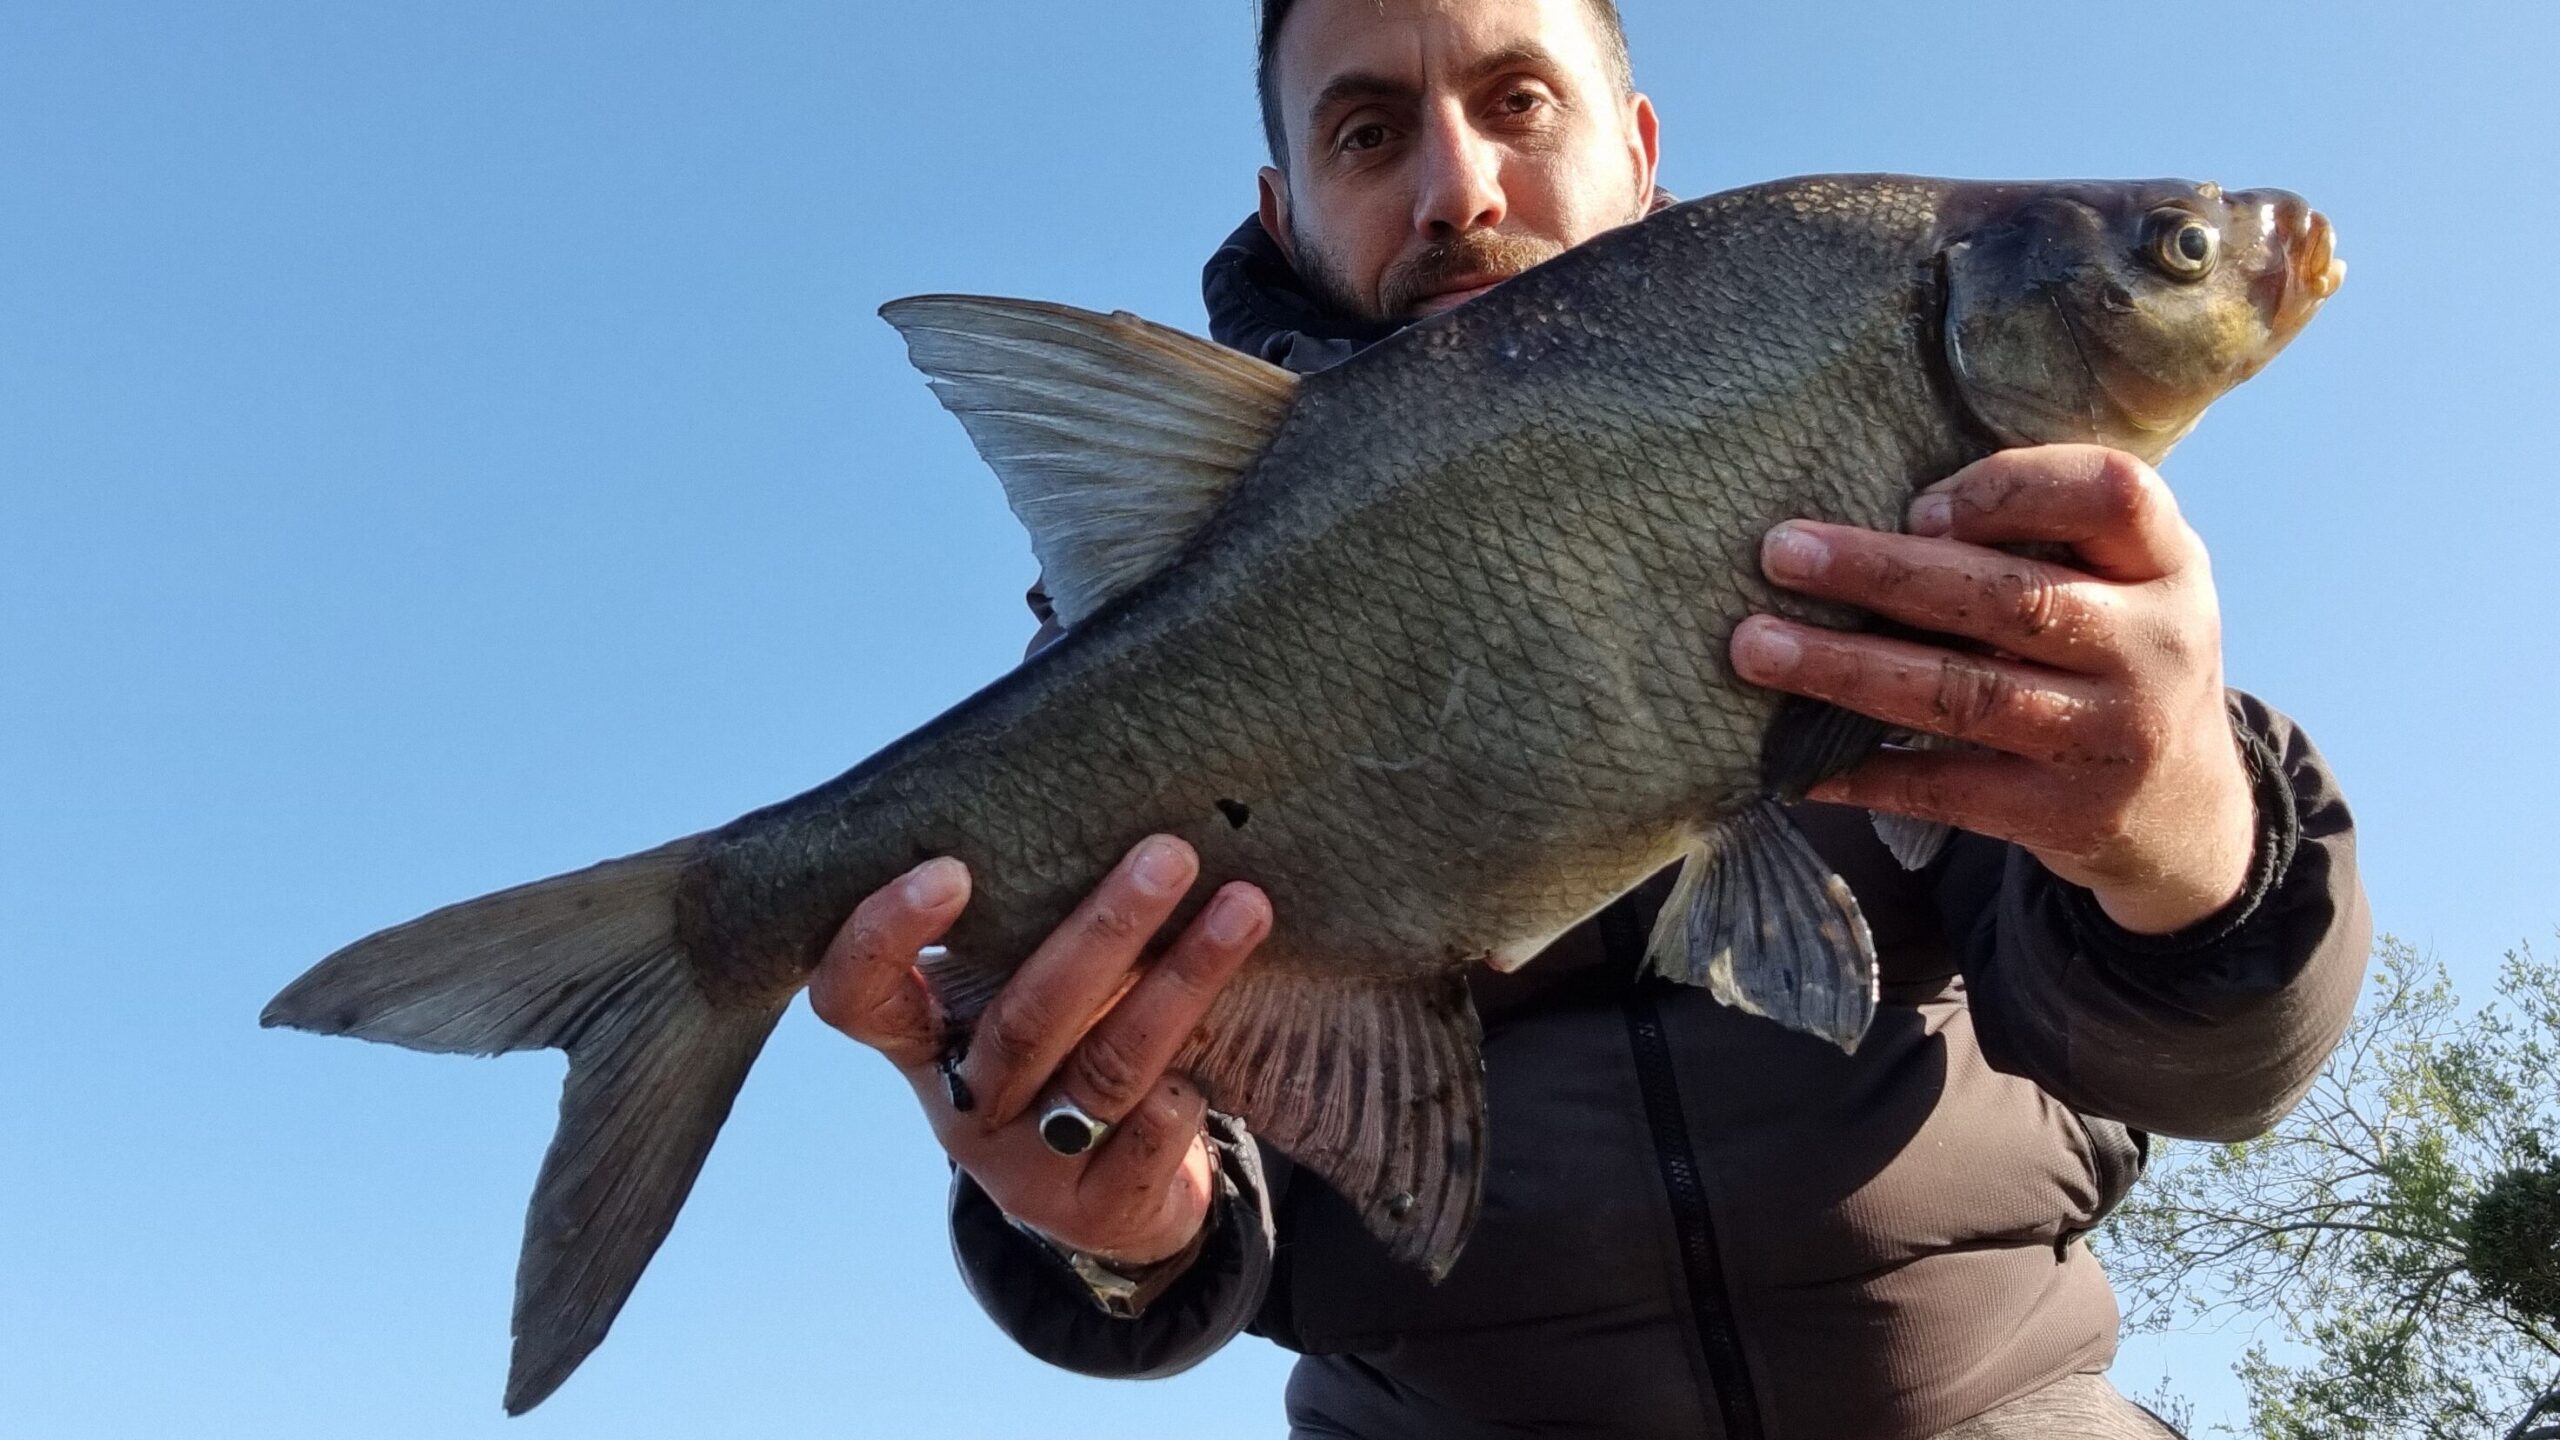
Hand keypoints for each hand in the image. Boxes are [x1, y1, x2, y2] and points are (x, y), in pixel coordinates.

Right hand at [807, 835, 1270, 1263]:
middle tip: (1170, 854)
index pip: (857, 997)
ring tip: (1244, 907)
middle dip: (1104, 929)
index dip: (887, 937)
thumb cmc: (1061, 1048)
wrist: (1110, 1199)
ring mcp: (1027, 1166)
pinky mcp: (1098, 1207)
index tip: (952, 867)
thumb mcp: (1018, 991)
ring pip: (1106, 1068)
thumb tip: (1102, 780)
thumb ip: (1026, 922)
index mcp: (922, 1042)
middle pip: (1022, 1020)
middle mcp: (964, 1105)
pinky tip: (1237, 1016)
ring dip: (1181, 981)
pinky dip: (1195, 1072)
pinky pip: (1153, 1131)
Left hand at [1730, 444, 2256, 934]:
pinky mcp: (2063, 815)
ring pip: (1966, 695)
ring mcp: (2111, 738)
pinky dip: (1864, 772)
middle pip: (2010, 598)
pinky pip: (1947, 788)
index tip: (1918, 506)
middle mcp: (2154, 648)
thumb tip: (1879, 514)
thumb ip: (2041, 539)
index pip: (2111, 494)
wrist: (2187, 812)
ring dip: (1849, 670)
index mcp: (2169, 564)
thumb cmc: (2115, 657)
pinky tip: (1790, 762)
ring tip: (1756, 647)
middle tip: (1778, 552)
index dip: (2011, 489)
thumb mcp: (2124, 583)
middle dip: (1882, 574)